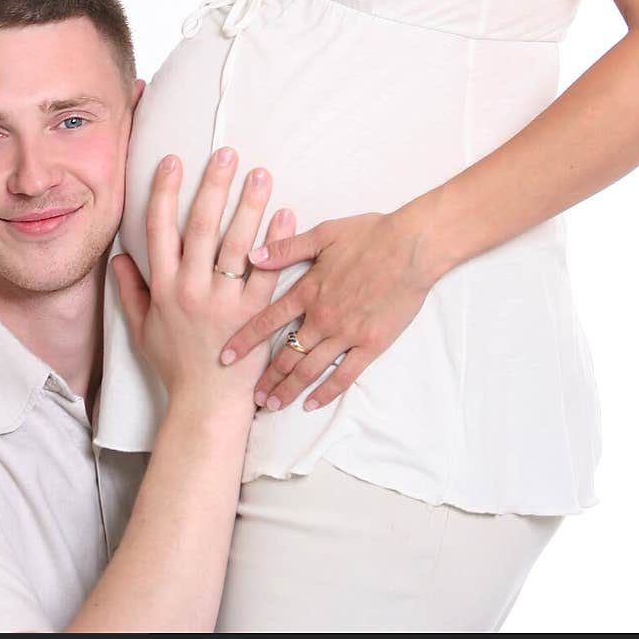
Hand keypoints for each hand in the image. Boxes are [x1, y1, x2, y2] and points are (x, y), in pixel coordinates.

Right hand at [111, 147, 295, 410]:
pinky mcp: (255, 315)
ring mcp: (225, 302)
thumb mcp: (141, 329)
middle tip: (227, 153)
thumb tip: (119, 256)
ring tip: (261, 173)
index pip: (161, 229)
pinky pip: (268, 273)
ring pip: (237, 244)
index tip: (173, 160)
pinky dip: (277, 242)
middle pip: (202, 226)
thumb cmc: (174, 364)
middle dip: (214, 186)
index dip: (166, 191)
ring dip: (249, 205)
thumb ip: (129, 290)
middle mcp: (192, 289)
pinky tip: (287, 213)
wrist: (206, 404)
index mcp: (164, 288)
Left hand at [219, 204, 440, 411]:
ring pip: (310, 369)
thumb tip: (251, 255)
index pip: (267, 321)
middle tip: (250, 396)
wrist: (412, 247)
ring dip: (288, 389)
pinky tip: (312, 403)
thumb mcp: (323, 234)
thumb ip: (285, 249)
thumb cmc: (370, 235)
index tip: (225, 357)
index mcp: (308, 290)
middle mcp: (322, 317)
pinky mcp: (371, 344)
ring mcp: (346, 334)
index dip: (245, 341)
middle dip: (265, 377)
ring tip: (272, 405)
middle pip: (286, 354)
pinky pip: (344, 375)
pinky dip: (326, 391)